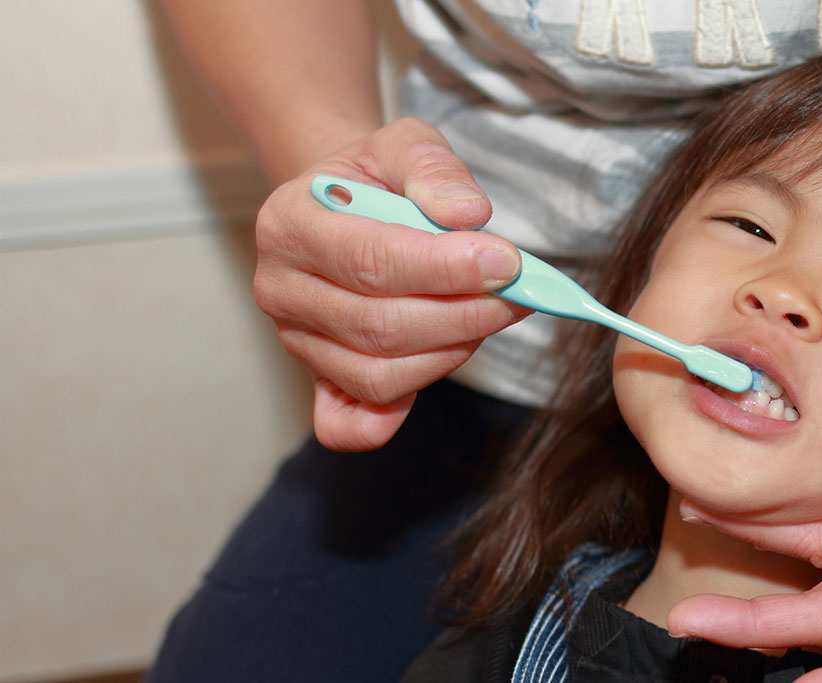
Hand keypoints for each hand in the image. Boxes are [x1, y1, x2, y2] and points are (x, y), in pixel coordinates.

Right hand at [253, 118, 530, 450]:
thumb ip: (436, 170)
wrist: (345, 206)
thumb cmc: (377, 179)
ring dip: (451, 351)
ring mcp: (295, 341)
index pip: (370, 260)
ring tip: (492, 313)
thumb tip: (469, 215)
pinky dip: (393, 416)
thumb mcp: (405, 145)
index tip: (508, 262)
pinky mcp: (316, 381)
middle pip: (378, 325)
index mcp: (289, 223)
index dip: (446, 269)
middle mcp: (280, 289)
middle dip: (462, 315)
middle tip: (517, 294)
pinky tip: (436, 368)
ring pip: (377, 374)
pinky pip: (350, 424)